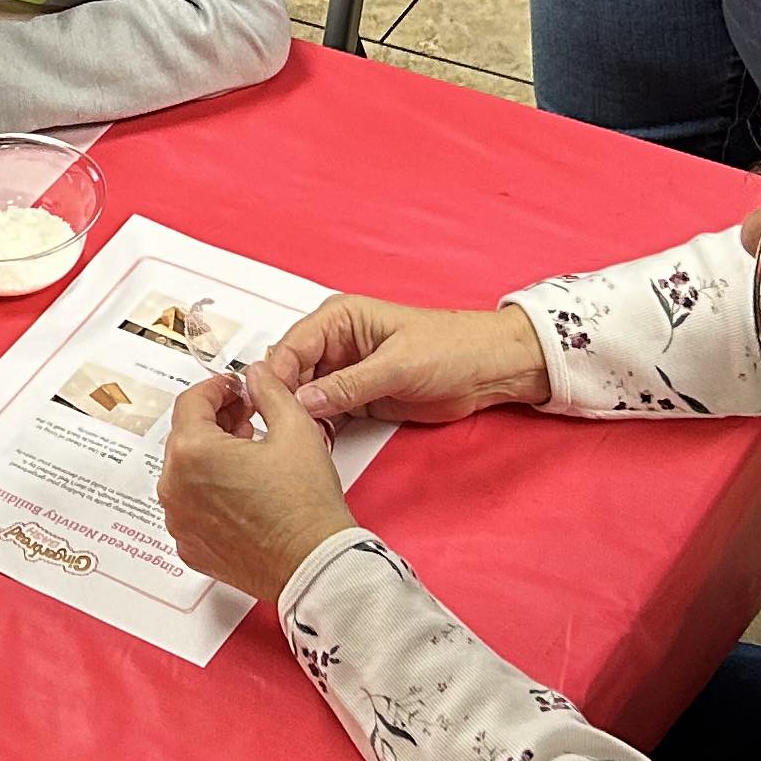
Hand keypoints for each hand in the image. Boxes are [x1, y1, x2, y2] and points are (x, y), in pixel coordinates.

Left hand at [159, 362, 359, 606]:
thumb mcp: (295, 428)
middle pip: (186, 437)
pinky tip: (242, 491)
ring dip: (211, 458)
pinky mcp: (190, 547)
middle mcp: (175, 488)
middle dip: (215, 422)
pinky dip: (209, 493)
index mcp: (193, 453)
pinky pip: (191, 507)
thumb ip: (269, 390)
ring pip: (186, 473)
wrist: (314, 564)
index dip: (216, 388)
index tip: (234, 389)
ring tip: (249, 457)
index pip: (191, 402)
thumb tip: (256, 375)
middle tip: (248, 420)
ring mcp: (179, 521)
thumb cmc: (306, 505)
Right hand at [260, 295, 553, 424]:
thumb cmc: (453, 348)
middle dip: (286, 399)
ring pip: (305, 396)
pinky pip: (326, 413)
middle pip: (292, 372)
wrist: (490, 370)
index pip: (292, 346)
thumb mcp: (398, 365)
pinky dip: (319, 427)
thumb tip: (305, 399)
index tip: (270, 404)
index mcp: (341, 319)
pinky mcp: (357, 397)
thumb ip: (349, 384)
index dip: (279, 376)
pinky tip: (317, 441)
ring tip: (302, 437)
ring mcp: (345, 372)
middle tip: (285, 427)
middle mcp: (337, 343)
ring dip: (301, 416)